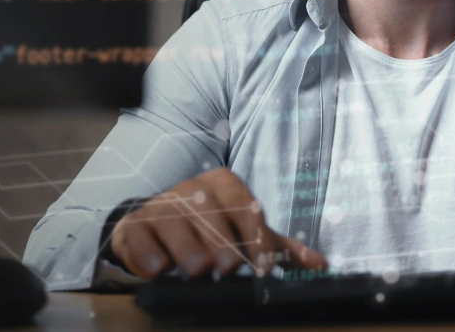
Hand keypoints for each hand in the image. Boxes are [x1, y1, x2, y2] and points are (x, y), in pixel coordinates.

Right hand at [110, 167, 326, 277]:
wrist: (155, 231)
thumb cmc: (208, 232)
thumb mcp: (245, 236)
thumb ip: (279, 248)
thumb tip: (320, 264)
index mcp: (221, 185)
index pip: (243, 203)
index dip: (254, 234)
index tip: (263, 265)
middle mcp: (190, 190)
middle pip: (208, 210)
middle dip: (220, 239)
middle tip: (228, 269)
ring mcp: (160, 205)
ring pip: (174, 220)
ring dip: (187, 246)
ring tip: (198, 269)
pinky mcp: (133, 225)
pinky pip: (138, 234)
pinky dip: (147, 252)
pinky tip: (158, 269)